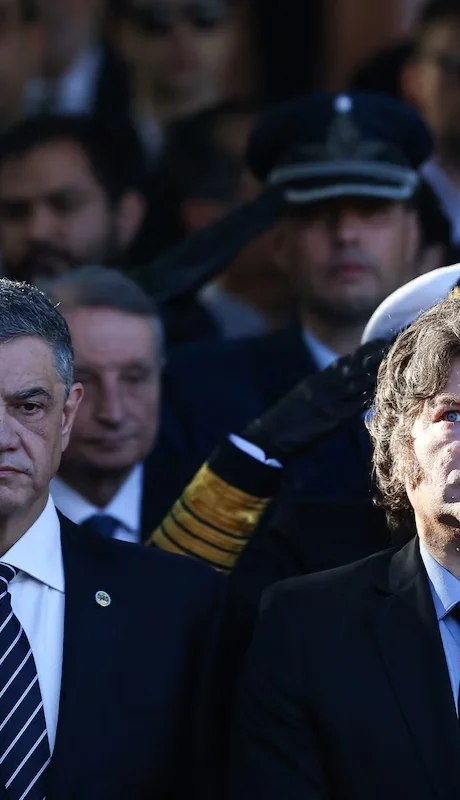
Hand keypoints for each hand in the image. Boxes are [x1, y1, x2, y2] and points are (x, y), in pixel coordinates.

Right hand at [241, 338, 389, 461]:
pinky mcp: (330, 417)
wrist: (269, 436)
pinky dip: (368, 396)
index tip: (383, 341)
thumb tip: (344, 386)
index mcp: (317, 381)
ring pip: (356, 381)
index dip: (365, 351)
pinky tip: (382, 389)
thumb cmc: (287, 421)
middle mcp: (322, 386)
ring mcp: (327, 400)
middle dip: (375, 355)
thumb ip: (323, 389)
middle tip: (395, 343)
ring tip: (394, 360)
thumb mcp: (304, 397)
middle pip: (354, 366)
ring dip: (375, 371)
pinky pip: (354, 405)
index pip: (346, 361)